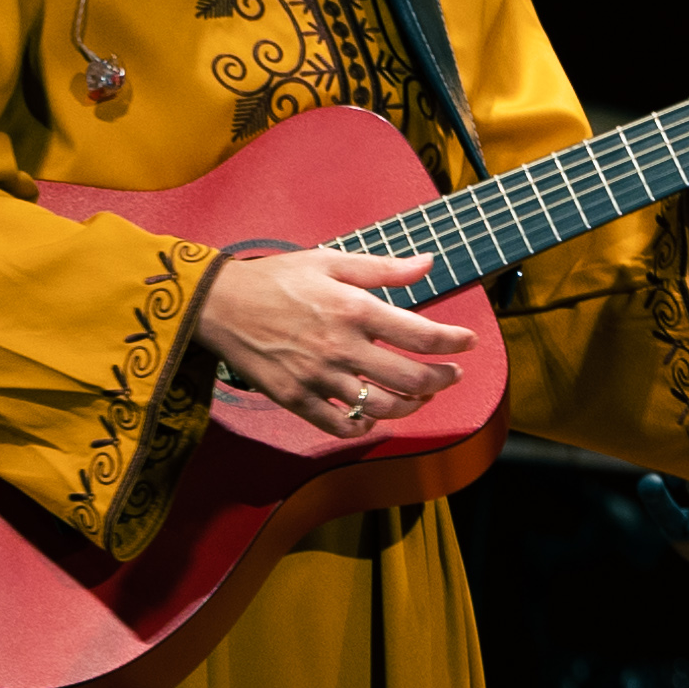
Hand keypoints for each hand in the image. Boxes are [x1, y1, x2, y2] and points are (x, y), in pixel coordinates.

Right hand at [194, 245, 467, 436]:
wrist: (219, 305)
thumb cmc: (276, 279)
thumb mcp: (331, 261)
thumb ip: (383, 268)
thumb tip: (428, 263)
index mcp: (354, 309)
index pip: (422, 334)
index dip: (455, 342)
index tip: (469, 343)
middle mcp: (341, 347)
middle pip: (411, 378)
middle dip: (442, 379)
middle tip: (451, 374)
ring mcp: (318, 377)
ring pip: (382, 407)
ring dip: (412, 406)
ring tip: (421, 396)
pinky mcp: (296, 398)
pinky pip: (340, 425)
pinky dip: (365, 426)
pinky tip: (375, 416)